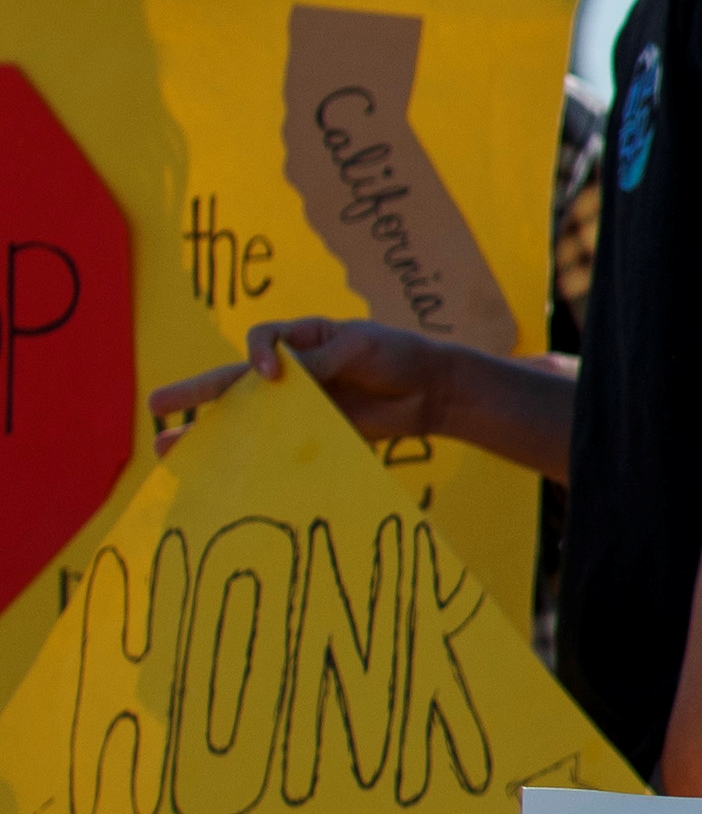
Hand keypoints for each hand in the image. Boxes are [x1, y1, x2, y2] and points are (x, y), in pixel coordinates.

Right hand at [148, 314, 449, 445]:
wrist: (433, 390)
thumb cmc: (397, 355)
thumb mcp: (360, 348)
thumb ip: (321, 362)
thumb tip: (277, 376)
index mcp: (300, 340)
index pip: (261, 341)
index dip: (258, 356)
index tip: (272, 375)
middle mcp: (292, 371)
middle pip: (234, 380)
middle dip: (195, 394)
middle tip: (154, 407)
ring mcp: (300, 403)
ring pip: (248, 416)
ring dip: (212, 432)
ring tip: (170, 449)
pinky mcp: (314, 431)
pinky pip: (279, 443)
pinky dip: (255, 457)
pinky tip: (228, 473)